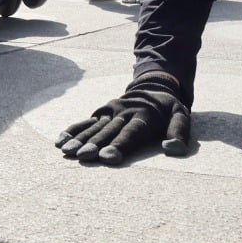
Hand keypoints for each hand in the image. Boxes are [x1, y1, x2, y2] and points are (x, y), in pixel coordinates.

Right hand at [56, 73, 190, 164]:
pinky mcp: (102, 112)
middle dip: (95, 144)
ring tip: (67, 151)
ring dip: (80, 139)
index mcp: (144, 116)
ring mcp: (111, 111)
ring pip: (94, 127)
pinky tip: (60, 141)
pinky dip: (73, 130)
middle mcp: (124, 112)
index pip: (131, 133)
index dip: (119, 145)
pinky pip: (86, 121)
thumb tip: (173, 150)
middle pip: (109, 131)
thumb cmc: (168, 109)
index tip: (108, 157)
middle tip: (84, 157)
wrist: (153, 85)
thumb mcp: (181, 116)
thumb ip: (179, 132)